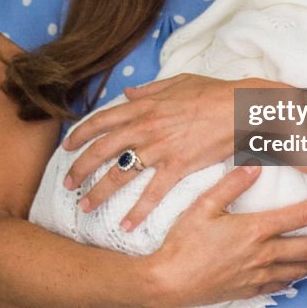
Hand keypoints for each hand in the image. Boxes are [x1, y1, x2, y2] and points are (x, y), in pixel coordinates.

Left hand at [62, 73, 235, 228]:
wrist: (239, 106)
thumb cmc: (212, 91)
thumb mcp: (177, 82)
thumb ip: (150, 90)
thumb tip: (128, 93)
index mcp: (143, 107)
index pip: (101, 121)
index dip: (80, 135)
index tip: (67, 147)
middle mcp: (145, 128)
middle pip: (101, 150)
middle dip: (80, 168)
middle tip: (68, 184)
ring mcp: (159, 148)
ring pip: (119, 174)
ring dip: (99, 192)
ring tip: (85, 207)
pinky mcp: (177, 166)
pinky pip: (152, 193)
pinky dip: (138, 211)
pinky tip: (126, 225)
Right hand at [145, 165, 306, 307]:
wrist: (167, 282)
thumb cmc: (183, 242)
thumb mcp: (203, 205)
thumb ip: (231, 184)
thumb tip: (255, 166)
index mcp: (256, 230)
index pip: (302, 216)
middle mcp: (263, 255)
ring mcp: (257, 275)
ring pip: (299, 269)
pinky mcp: (248, 290)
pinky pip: (280, 285)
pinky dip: (296, 279)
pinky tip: (300, 276)